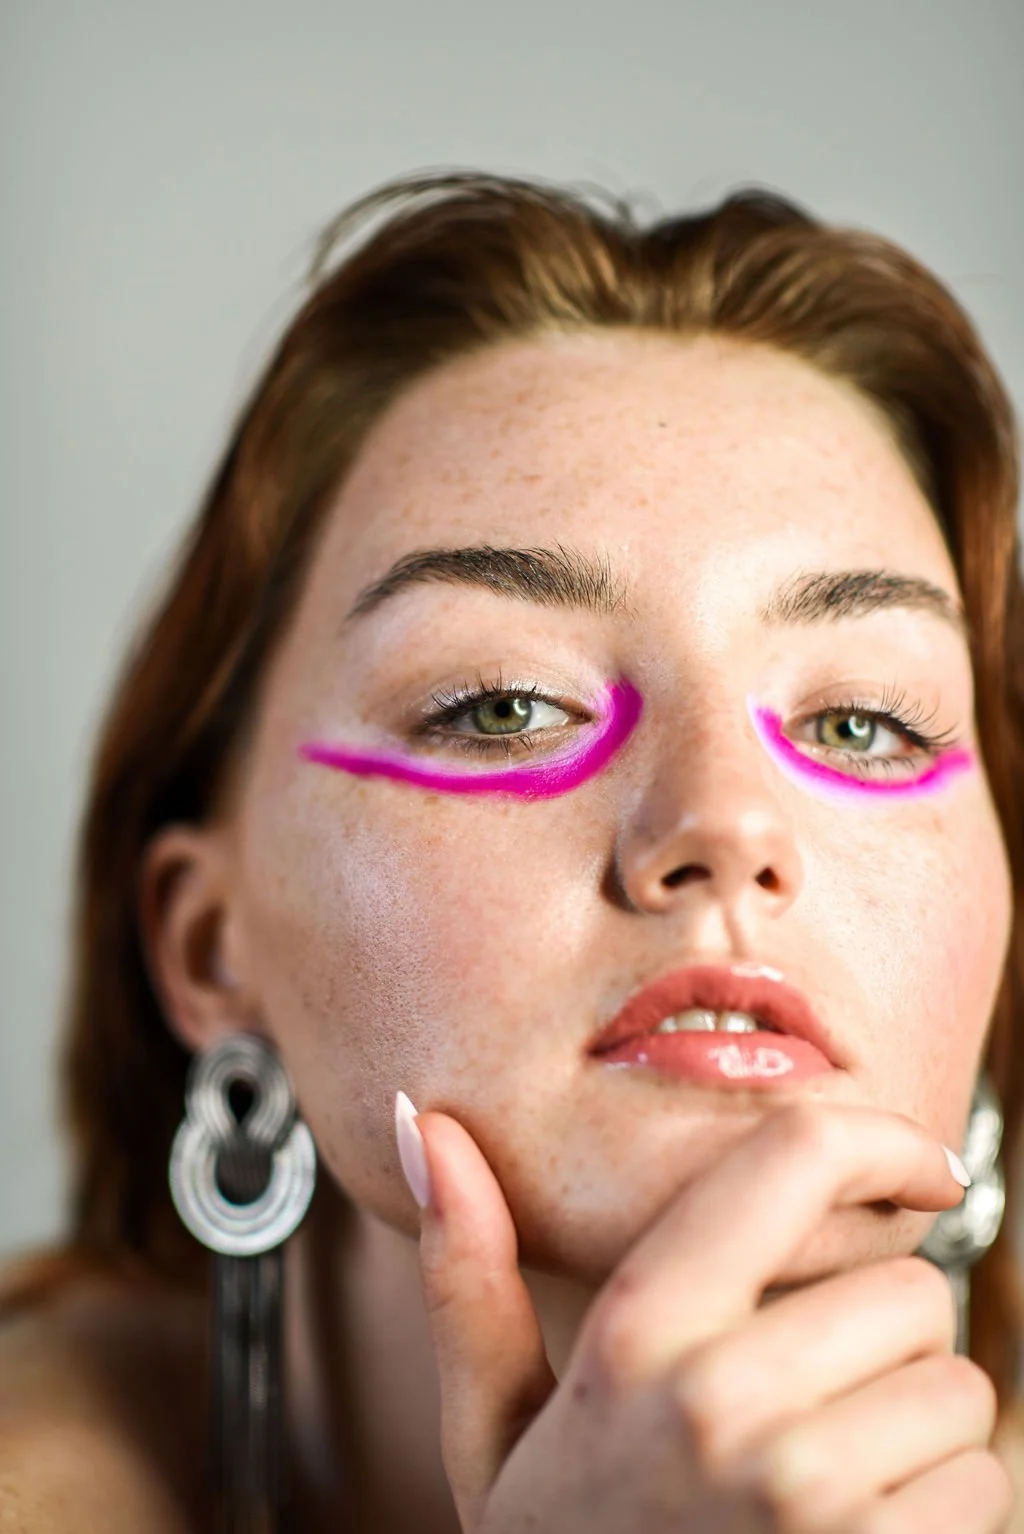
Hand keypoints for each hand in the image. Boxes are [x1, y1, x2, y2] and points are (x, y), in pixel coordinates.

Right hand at [409, 1101, 1012, 1532]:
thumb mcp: (493, 1431)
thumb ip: (464, 1271)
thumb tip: (423, 1121)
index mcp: (634, 1331)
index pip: (797, 1157)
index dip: (884, 1140)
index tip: (918, 1168)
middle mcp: (723, 1401)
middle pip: (908, 1285)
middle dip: (880, 1335)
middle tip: (806, 1400)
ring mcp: (809, 1496)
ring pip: (956, 1385)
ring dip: (917, 1424)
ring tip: (824, 1480)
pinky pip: (984, 1480)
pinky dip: (947, 1506)